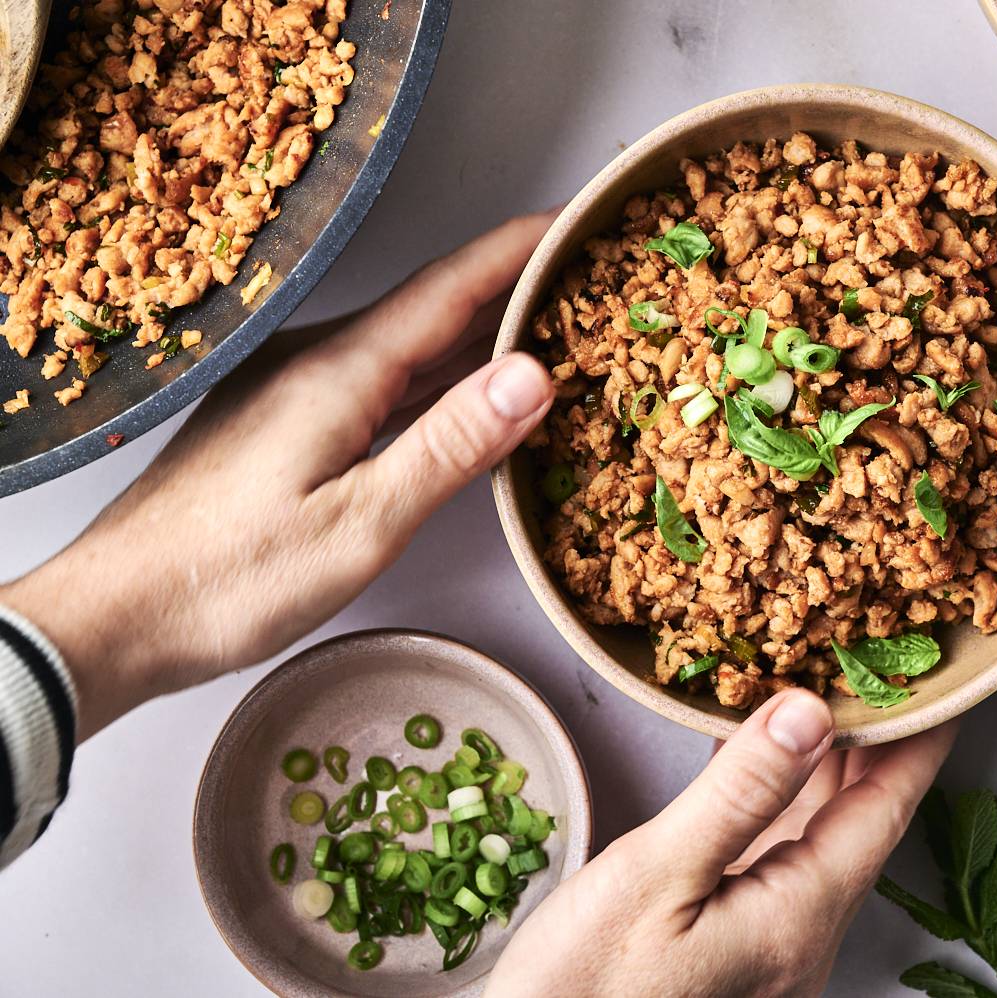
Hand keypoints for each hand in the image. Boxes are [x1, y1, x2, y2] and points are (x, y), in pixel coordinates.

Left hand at [0, 214, 556, 739]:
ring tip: (550, 327)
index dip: (518, 251)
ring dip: (480, 335)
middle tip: (585, 277)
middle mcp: (315, 363)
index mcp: (337, 371)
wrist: (117, 616)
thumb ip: (448, 445)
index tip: (576, 220)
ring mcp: (296, 392)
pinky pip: (382, 384)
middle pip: (433, 308)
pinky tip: (468, 395)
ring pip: (408, 348)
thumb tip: (534, 374)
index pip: (449, 288)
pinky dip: (438, 380)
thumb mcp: (360, 524)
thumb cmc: (232, 580)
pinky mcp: (285, 425)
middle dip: (513, 287)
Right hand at [490, 690, 956, 996]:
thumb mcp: (655, 874)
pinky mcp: (736, 949)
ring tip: (829, 691)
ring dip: (827, 765)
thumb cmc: (582, 989)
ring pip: (819, 839)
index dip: (918, 737)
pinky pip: (778, 858)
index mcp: (800, 915)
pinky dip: (780, 799)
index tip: (944, 679)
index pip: (885, 808)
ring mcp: (771, 948)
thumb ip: (740, 793)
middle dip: (876, 740)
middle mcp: (802, 936)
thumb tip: (810, 711)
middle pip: (859, 821)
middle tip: (879, 663)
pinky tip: (762, 764)